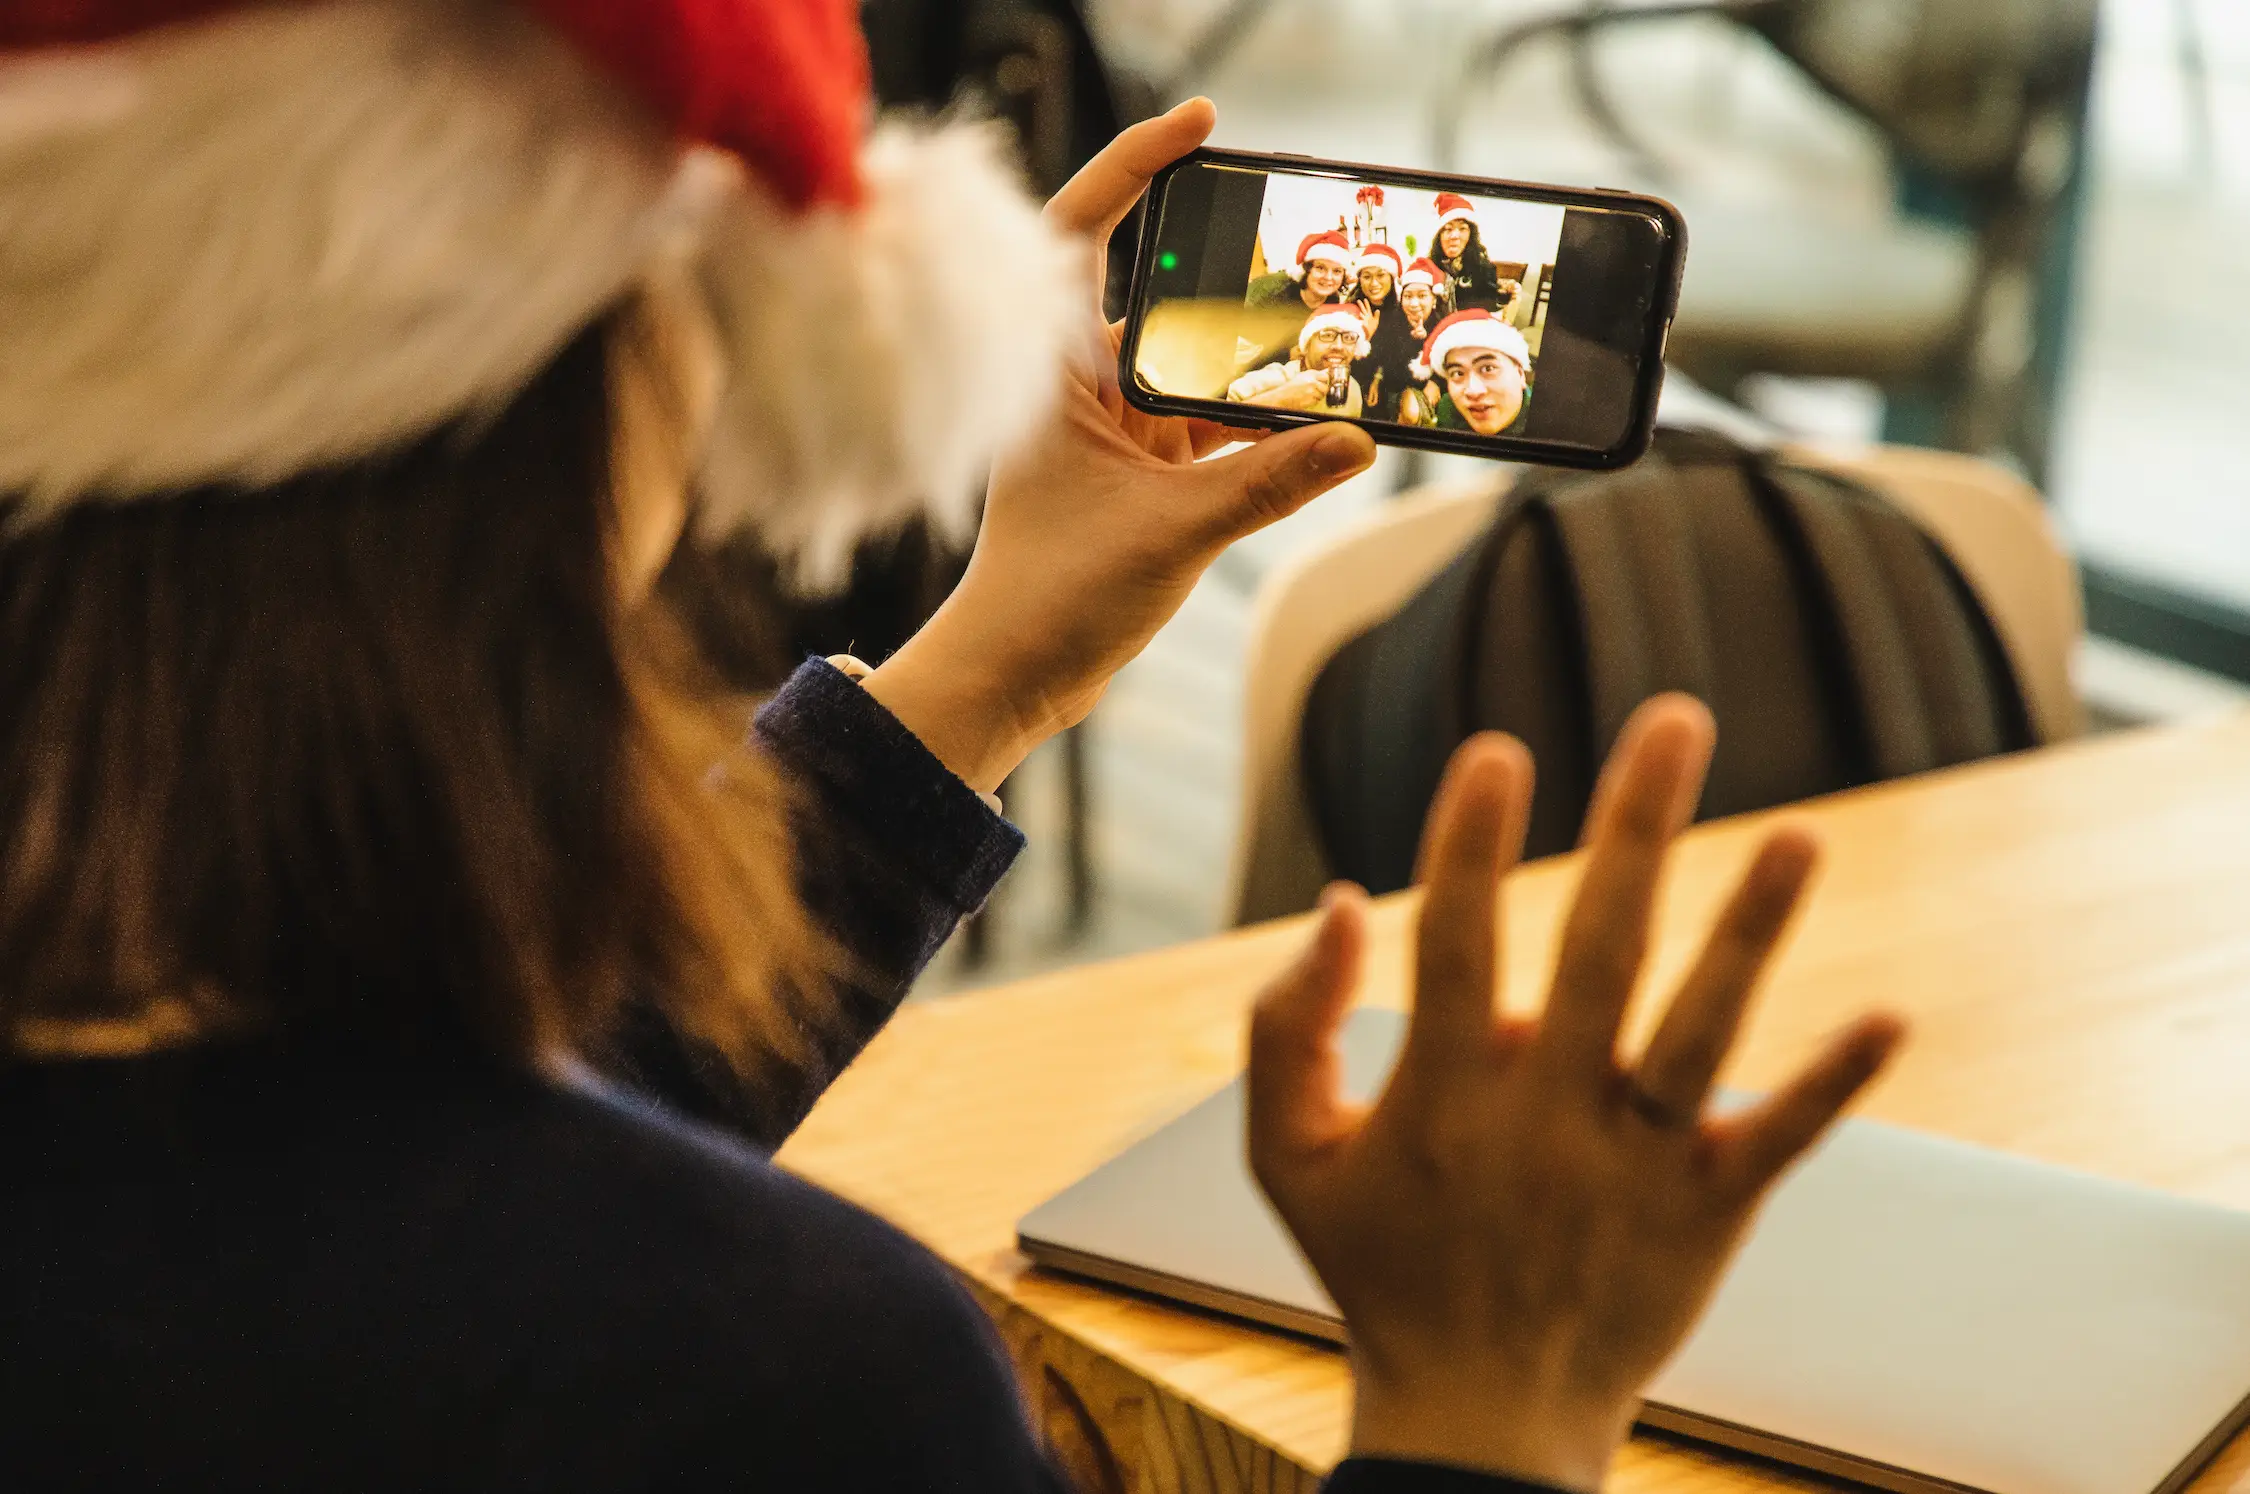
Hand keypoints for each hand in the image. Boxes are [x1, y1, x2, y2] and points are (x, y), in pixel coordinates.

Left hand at [865, 101, 1375, 792]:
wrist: (1014, 677)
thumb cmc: (1050, 597)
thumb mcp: (1174, 532)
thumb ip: (1269, 483)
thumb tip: (1356, 440)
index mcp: (1056, 373)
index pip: (1084, 236)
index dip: (1134, 167)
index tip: (1200, 125)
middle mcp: (1083, 388)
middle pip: (1168, 301)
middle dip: (1241, 279)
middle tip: (1314, 254)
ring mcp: (1115, 432)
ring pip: (1201, 372)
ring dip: (1261, 367)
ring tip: (1339, 342)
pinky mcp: (1142, 477)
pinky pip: (1215, 428)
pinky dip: (1262, 427)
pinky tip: (1322, 423)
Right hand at [1248, 697, 1904, 1490]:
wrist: (1477, 1417)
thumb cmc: (1376, 1266)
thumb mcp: (1283, 1157)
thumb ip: (1281, 1027)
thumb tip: (1338, 901)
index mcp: (1440, 1095)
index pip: (1458, 942)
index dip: (1470, 842)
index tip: (1497, 750)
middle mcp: (1543, 1118)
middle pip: (1600, 951)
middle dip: (1637, 827)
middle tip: (1676, 718)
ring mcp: (1632, 1164)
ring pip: (1699, 1033)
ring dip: (1750, 932)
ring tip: (1800, 835)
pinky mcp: (1705, 1212)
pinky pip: (1775, 1141)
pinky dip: (1830, 1084)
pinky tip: (1886, 1018)